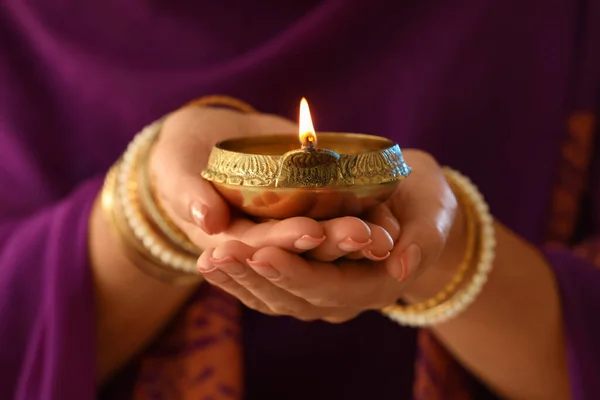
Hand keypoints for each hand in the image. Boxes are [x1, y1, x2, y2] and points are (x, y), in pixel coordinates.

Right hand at [149, 106, 398, 270]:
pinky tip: (388, 216)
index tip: (310, 229)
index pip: (258, 249)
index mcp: (228, 246)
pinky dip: (360, 219)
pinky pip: (335, 221)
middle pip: (301, 253)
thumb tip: (208, 220)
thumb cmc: (179, 155)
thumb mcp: (173, 170)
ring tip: (384, 233)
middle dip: (332, 245)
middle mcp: (263, 246)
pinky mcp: (306, 212)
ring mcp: (287, 231)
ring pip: (324, 245)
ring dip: (353, 241)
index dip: (283, 241)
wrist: (202, 140)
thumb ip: (186, 194)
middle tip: (366, 235)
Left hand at [196, 149, 465, 321]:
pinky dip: (238, 277)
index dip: (296, 273)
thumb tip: (403, 266)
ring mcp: (321, 294)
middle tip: (218, 254)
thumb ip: (424, 237)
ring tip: (205, 259)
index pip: (330, 287)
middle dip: (254, 277)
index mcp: (376, 285)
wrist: (414, 210)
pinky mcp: (304, 281)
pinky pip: (267, 287)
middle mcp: (344, 299)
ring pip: (273, 297)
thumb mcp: (435, 210)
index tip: (262, 252)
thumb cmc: (426, 202)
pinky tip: (209, 260)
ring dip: (237, 280)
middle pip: (293, 297)